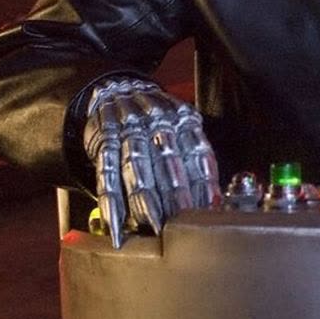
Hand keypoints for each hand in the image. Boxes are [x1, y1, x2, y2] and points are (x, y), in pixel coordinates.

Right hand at [83, 77, 219, 244]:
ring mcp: (128, 132)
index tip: (211, 211)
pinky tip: (116, 226)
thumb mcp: (183, 122)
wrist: (119, 90)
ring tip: (154, 228)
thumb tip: (215, 198)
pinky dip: (111, 203)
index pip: (198, 153)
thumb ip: (197, 153)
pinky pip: (106, 175)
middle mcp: (156, 124)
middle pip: (168, 164)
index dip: (205, 184)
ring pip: (137, 171)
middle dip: (177, 198)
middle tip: (184, 226)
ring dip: (146, 203)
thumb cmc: (157, 117)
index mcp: (182, 119)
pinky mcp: (104, 142)